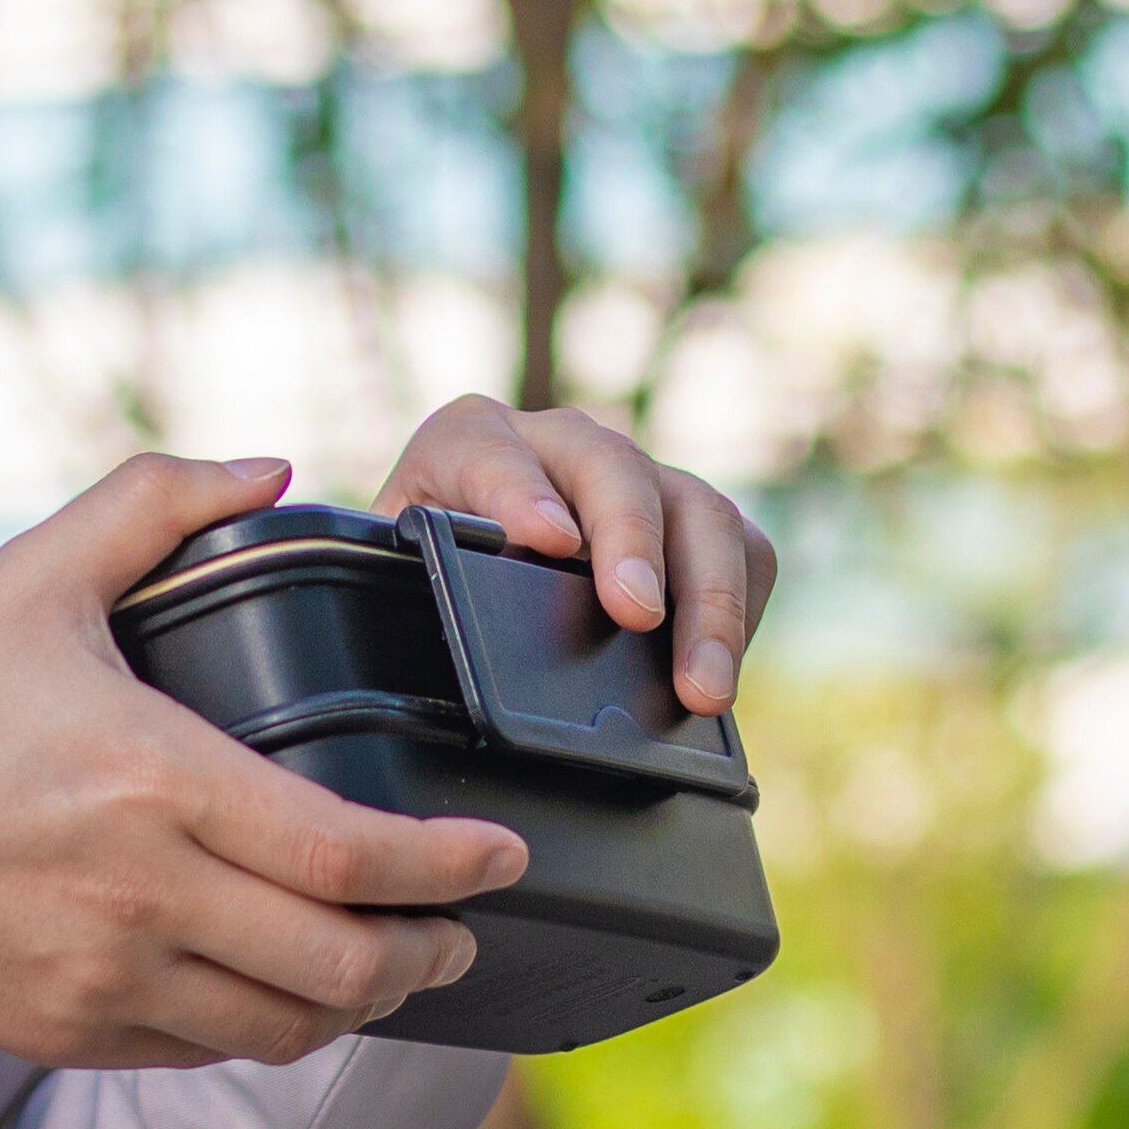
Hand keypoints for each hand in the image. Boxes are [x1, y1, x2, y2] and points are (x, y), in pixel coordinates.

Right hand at [0, 455, 527, 1070]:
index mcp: (158, 782)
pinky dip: (264, 1029)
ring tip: (387, 970)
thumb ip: (159, 501)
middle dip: (432, 953)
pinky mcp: (68, 1030)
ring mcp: (106, 979)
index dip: (453, 865)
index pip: (351, 853)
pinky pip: (205, 1051)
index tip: (502, 853)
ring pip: (285, 1029)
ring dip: (358, 1007)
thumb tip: (274, 465)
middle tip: (464, 926)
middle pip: (344, 966)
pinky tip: (281, 994)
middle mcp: (144, 898)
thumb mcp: (33, 575)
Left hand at [378, 398, 776, 713]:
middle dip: (632, 543)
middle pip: (613, 468)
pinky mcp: (687, 516)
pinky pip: (741, 544)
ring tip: (703, 687)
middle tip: (637, 615)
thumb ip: (397, 586)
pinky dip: (740, 605)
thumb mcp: (388, 579)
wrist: (456, 573)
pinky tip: (724, 666)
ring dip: (708, 598)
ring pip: (695, 507)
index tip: (547, 540)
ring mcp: (634, 475)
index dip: (520, 491)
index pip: (490, 452)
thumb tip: (423, 637)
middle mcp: (558, 441)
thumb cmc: (412, 579)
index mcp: (466, 443)